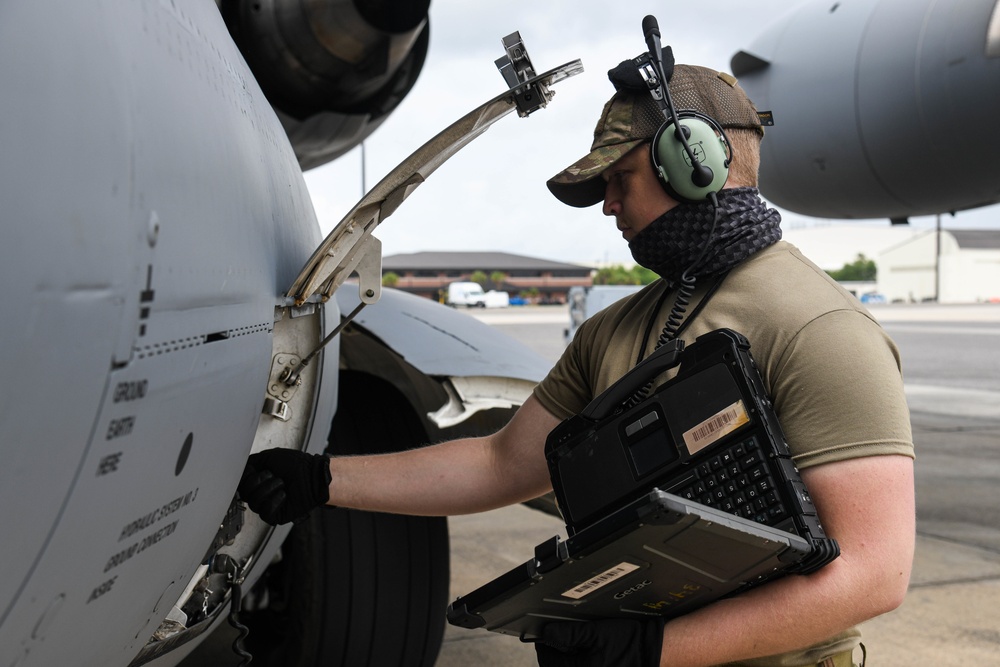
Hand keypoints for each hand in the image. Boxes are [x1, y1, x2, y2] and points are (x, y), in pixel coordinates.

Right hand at [237, 449, 331, 524]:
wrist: (313, 474)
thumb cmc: (298, 465)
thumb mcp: (270, 457)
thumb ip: (252, 462)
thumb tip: (241, 467)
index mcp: (258, 480)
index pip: (240, 482)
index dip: (247, 475)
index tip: (257, 469)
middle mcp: (261, 492)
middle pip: (244, 493)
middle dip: (259, 481)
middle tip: (273, 475)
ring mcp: (267, 504)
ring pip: (254, 502)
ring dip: (269, 489)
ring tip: (282, 483)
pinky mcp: (275, 515)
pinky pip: (265, 512)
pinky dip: (275, 500)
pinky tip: (284, 494)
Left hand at [534, 618, 664, 666]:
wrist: (653, 652)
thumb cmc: (630, 643)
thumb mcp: (597, 631)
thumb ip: (569, 633)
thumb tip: (548, 633)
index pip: (547, 658)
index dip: (545, 641)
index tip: (548, 630)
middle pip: (556, 666)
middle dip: (556, 651)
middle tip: (561, 634)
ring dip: (567, 656)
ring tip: (578, 642)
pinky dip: (580, 661)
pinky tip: (589, 651)